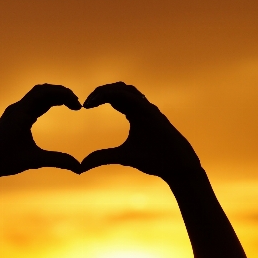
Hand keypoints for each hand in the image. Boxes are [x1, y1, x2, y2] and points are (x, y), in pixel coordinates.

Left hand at [0, 84, 82, 176]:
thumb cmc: (2, 160)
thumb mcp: (33, 161)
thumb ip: (57, 161)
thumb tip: (79, 168)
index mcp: (21, 113)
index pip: (45, 93)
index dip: (64, 95)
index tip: (78, 106)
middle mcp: (17, 108)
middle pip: (42, 90)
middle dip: (61, 94)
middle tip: (77, 104)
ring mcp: (14, 112)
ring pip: (37, 96)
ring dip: (54, 97)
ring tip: (70, 105)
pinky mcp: (13, 118)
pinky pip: (32, 104)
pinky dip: (46, 103)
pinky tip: (54, 109)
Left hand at [80, 82, 200, 179]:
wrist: (176, 167)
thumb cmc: (153, 160)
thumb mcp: (121, 157)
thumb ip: (102, 157)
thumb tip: (81, 165)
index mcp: (134, 114)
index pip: (114, 98)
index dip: (98, 98)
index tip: (84, 107)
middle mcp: (141, 108)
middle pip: (118, 89)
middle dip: (100, 91)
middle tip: (85, 102)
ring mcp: (148, 109)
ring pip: (125, 89)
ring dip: (106, 90)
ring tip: (91, 101)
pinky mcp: (153, 113)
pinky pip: (134, 98)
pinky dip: (117, 95)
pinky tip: (103, 101)